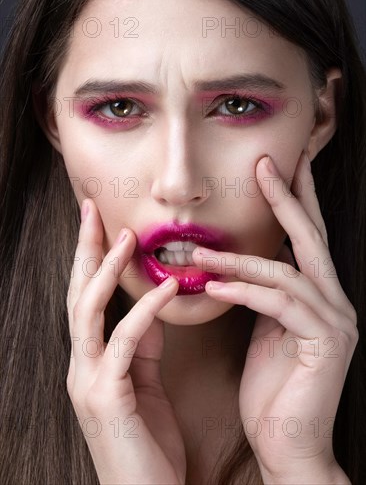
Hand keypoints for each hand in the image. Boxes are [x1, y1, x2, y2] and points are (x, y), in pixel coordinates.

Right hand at [66, 198, 185, 483]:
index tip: (101, 223)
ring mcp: (88, 381)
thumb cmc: (148, 441)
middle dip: (84, 250)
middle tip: (92, 210)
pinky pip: (125, 342)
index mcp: (92, 360)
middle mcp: (81, 365)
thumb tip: (151, 306)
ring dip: (104, 270)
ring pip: (87, 311)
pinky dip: (143, 311)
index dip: (92, 258)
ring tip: (123, 237)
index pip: (87, 297)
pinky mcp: (107, 398)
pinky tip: (166, 288)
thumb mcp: (146, 383)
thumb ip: (143, 344)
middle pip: (77, 293)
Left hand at [191, 151, 357, 482]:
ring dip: (238, 259)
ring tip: (199, 252)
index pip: (305, 238)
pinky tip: (214, 284)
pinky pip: (278, 305)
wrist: (288, 441)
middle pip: (310, 237)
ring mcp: (335, 321)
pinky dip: (244, 291)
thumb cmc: (273, 386)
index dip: (293, 199)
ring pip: (284, 271)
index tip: (276, 167)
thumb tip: (249, 263)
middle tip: (265, 164)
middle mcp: (334, 302)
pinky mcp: (325, 343)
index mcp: (319, 296)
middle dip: (287, 197)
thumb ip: (265, 295)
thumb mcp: (266, 330)